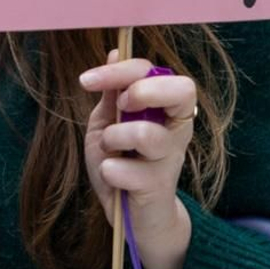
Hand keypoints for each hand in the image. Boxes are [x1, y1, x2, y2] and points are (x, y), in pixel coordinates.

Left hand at [80, 52, 196, 268]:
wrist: (130, 216)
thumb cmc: (121, 164)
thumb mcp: (108, 123)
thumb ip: (113, 93)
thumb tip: (115, 52)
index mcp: (164, 108)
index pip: (152, 71)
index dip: (120, 71)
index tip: (87, 80)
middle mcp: (176, 129)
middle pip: (183, 90)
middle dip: (142, 92)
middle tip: (120, 106)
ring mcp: (171, 158)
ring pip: (147, 134)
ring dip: (115, 139)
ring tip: (112, 151)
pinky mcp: (160, 187)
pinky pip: (126, 171)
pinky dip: (110, 172)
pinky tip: (115, 179)